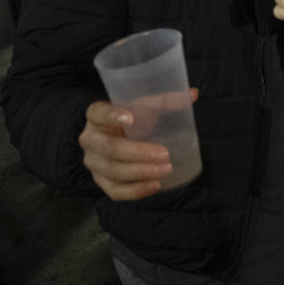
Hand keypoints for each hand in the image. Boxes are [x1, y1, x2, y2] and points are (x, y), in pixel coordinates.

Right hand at [79, 89, 197, 200]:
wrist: (120, 137)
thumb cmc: (134, 118)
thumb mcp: (146, 106)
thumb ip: (167, 101)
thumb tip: (193, 94)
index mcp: (96, 115)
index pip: (98, 113)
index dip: (111, 115)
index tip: (131, 118)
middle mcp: (89, 139)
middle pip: (109, 148)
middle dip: (137, 153)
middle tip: (164, 154)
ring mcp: (93, 163)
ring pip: (112, 171)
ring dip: (140, 173)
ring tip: (166, 169)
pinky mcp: (100, 182)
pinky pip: (114, 191)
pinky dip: (135, 191)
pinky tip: (155, 185)